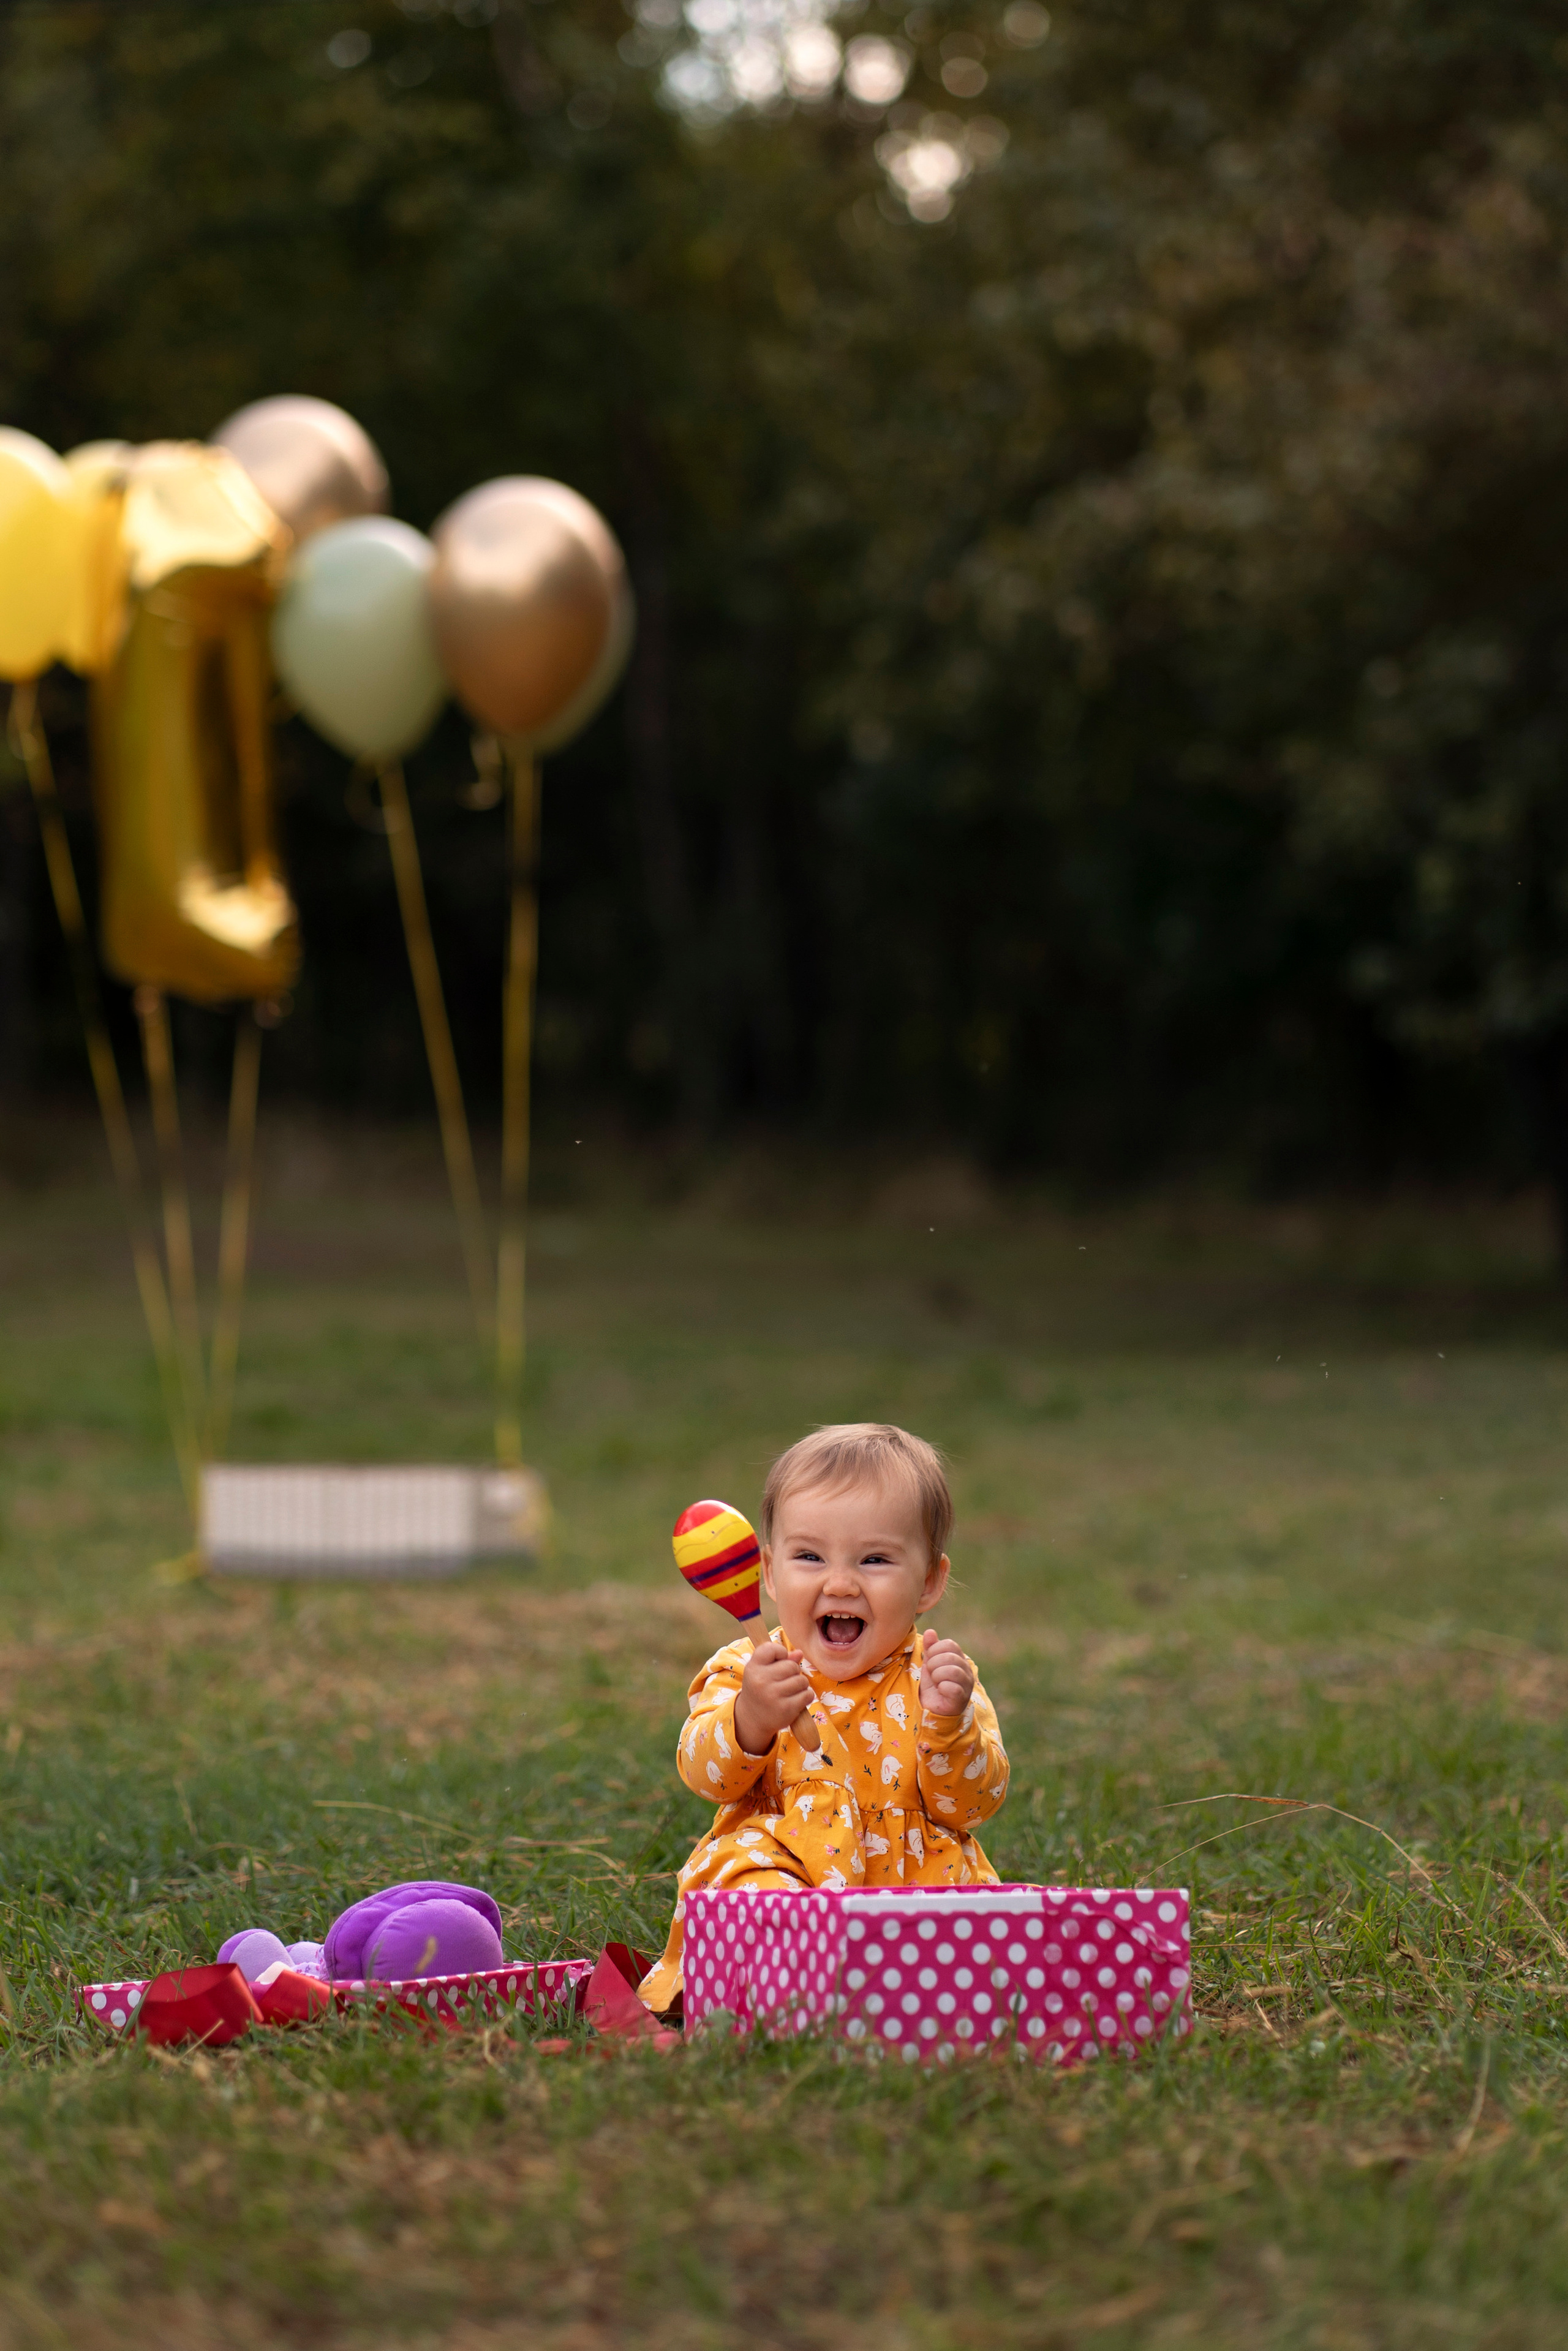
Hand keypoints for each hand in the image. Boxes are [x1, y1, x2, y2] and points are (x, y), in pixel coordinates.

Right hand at [734, 1640, 812, 1755]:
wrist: (752, 1719)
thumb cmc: (760, 1689)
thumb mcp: (762, 1671)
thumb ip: (780, 1659)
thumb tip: (799, 1653)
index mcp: (753, 1667)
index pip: (772, 1648)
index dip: (781, 1652)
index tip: (778, 1661)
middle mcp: (761, 1681)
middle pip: (792, 1666)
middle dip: (793, 1672)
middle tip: (784, 1680)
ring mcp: (773, 1696)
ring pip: (802, 1680)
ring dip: (800, 1685)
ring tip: (790, 1691)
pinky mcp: (786, 1709)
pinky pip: (807, 1695)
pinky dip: (806, 1696)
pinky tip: (795, 1700)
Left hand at [920, 1636, 973, 1719]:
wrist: (933, 1708)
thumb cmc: (934, 1684)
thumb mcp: (929, 1663)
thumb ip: (931, 1648)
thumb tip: (930, 1631)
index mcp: (959, 1658)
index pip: (950, 1644)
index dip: (935, 1650)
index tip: (930, 1661)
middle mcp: (967, 1670)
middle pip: (951, 1657)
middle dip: (934, 1664)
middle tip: (932, 1674)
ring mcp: (966, 1685)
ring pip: (953, 1671)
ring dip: (937, 1676)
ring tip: (936, 1682)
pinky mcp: (962, 1699)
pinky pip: (952, 1688)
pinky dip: (942, 1688)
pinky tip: (941, 1691)